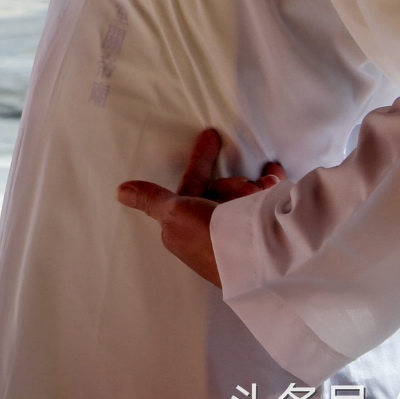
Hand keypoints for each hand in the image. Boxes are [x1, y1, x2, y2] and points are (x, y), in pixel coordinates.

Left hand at [116, 128, 284, 287]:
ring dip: (255, 189)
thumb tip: (121, 192)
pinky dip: (271, 192)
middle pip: (222, 189)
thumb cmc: (211, 238)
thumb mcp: (175, 213)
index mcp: (186, 227)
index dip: (200, 161)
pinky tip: (278, 185)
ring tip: (265, 193)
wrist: (260, 263)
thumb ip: (152, 199)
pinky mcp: (264, 236)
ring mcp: (239, 235)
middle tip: (249, 188)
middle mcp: (211, 231)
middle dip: (235, 184)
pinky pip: (266, 203)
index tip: (210, 135)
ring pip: (245, 195)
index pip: (192, 185)